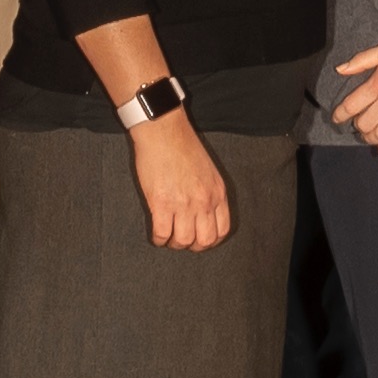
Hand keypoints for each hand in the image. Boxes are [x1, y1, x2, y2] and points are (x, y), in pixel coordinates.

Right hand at [129, 115, 230, 250]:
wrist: (164, 131)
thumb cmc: (183, 145)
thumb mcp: (208, 170)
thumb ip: (209, 191)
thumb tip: (203, 210)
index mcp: (217, 193)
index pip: (222, 230)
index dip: (210, 241)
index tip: (200, 239)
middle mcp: (204, 201)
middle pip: (204, 240)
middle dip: (192, 246)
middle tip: (182, 241)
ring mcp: (183, 204)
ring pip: (182, 241)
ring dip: (173, 244)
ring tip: (167, 237)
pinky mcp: (161, 203)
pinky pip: (162, 233)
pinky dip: (158, 239)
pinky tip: (156, 234)